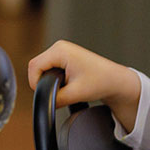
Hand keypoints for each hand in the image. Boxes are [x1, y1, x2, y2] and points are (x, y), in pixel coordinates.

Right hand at [25, 39, 142, 129]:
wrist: (115, 80)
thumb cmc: (101, 81)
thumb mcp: (75, 94)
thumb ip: (55, 99)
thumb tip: (44, 103)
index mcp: (60, 50)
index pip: (34, 67)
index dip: (36, 83)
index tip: (47, 94)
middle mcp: (60, 47)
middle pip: (36, 66)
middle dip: (42, 82)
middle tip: (57, 93)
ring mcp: (62, 51)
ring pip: (42, 68)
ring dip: (48, 80)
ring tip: (65, 87)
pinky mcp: (65, 57)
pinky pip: (49, 67)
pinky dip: (53, 78)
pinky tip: (66, 83)